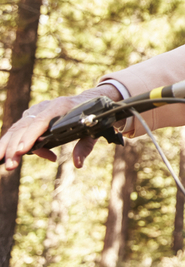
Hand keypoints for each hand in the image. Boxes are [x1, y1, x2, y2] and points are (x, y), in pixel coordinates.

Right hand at [0, 85, 122, 170]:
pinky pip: (18, 131)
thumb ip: (85, 146)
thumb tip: (78, 163)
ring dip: (7, 147)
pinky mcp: (31, 117)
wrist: (92, 100)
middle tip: (11, 166)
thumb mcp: (94, 130)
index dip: (30, 135)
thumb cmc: (93, 116)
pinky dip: (9, 144)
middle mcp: (45, 107)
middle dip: (15, 147)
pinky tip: (4, 157)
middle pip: (25, 126)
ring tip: (4, 164)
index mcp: (61, 106)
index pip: (41, 120)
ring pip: (16, 128)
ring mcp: (36, 111)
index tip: (21, 150)